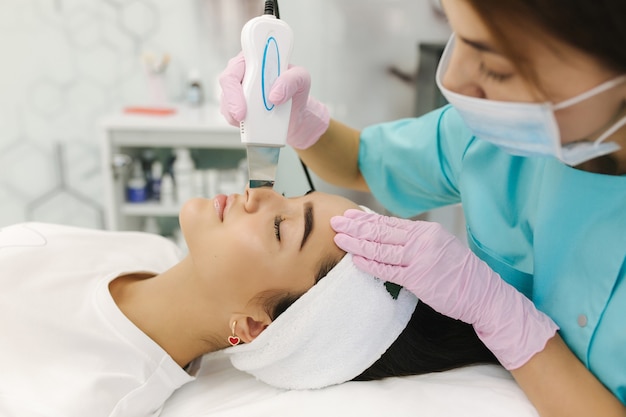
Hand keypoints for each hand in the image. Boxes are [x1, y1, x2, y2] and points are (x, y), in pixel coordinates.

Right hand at [218, 52, 329, 148]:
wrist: (295, 113)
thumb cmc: (295, 91)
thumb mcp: (302, 79)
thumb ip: (292, 80)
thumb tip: (274, 95)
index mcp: (255, 59)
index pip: (237, 64)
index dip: (236, 79)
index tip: (245, 95)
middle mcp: (242, 73)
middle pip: (227, 84)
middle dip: (232, 101)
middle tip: (242, 116)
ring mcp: (237, 91)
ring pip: (226, 103)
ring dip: (236, 115)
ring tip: (254, 123)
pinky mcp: (236, 108)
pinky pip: (231, 117)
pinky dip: (240, 124)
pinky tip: (252, 126)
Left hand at [331, 209, 558, 369]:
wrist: (483, 293)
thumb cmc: (459, 273)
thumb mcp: (439, 247)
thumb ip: (414, 241)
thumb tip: (386, 236)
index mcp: (426, 230)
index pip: (389, 223)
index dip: (365, 220)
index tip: (349, 217)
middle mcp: (422, 240)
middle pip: (381, 231)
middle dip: (355, 227)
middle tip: (335, 222)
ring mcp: (420, 258)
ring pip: (380, 248)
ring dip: (356, 243)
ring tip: (339, 238)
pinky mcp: (418, 278)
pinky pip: (387, 269)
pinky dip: (369, 263)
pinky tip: (354, 259)